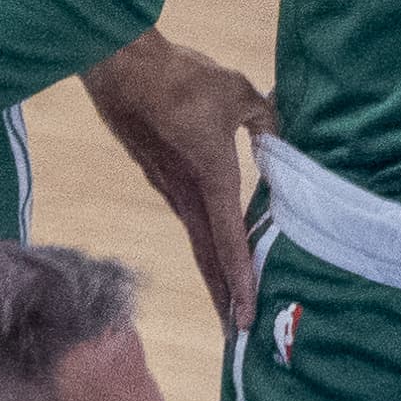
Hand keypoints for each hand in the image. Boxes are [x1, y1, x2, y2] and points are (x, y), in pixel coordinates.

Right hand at [83, 30, 279, 331]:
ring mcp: (169, 189)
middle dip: (224, 297)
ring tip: (228, 304)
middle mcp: (187, 195)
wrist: (123, 67)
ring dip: (213, 274)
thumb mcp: (238, 94)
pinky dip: (204, 244)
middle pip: (208, 257)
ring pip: (197, 241)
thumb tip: (278, 134)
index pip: (229, 241)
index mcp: (211, 179)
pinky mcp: (160, 177)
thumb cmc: (182, 79)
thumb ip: (265, 118)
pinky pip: (188, 218)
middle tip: (236, 334)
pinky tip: (214, 248)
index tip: (246, 315)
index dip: (241, 279)